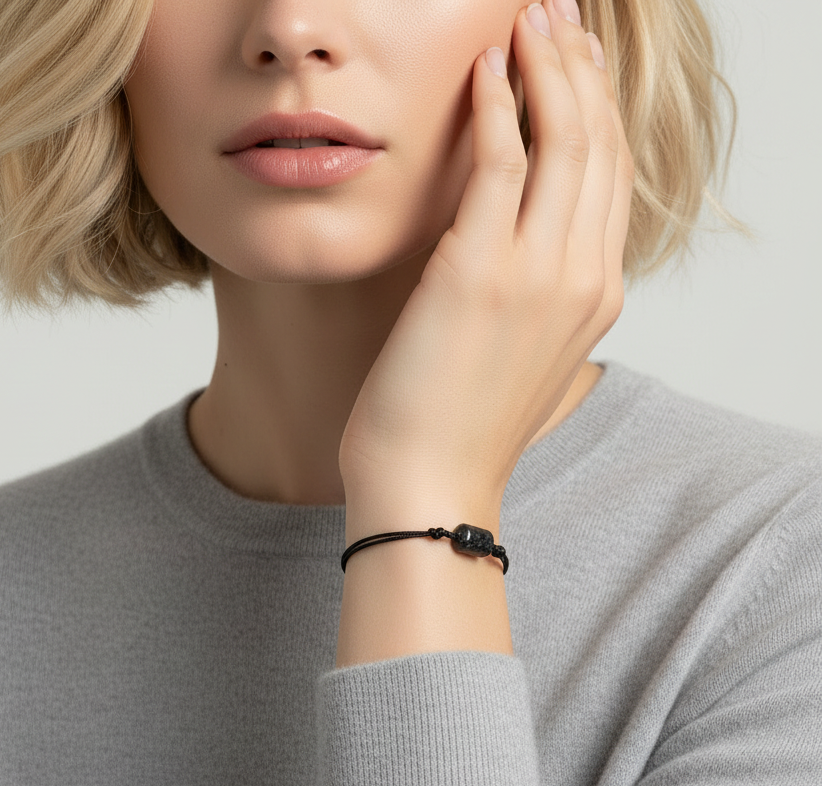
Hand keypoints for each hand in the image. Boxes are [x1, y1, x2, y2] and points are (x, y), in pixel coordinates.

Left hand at [338, 0, 634, 513]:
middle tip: (554, 15)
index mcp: (595, 298)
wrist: (428, 487)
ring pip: (565, 138)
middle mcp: (583, 277)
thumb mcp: (521, 364)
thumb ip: (540, 308)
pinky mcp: (480, 269)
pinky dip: (497, 104)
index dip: (597, 110)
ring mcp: (539, 272)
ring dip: (546, 66)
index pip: (610, 179)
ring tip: (525, 18)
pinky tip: (484, 69)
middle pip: (599, 144)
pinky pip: (503, 159)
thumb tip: (528, 273)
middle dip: (580, 68)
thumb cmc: (458, 431)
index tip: (576, 64)